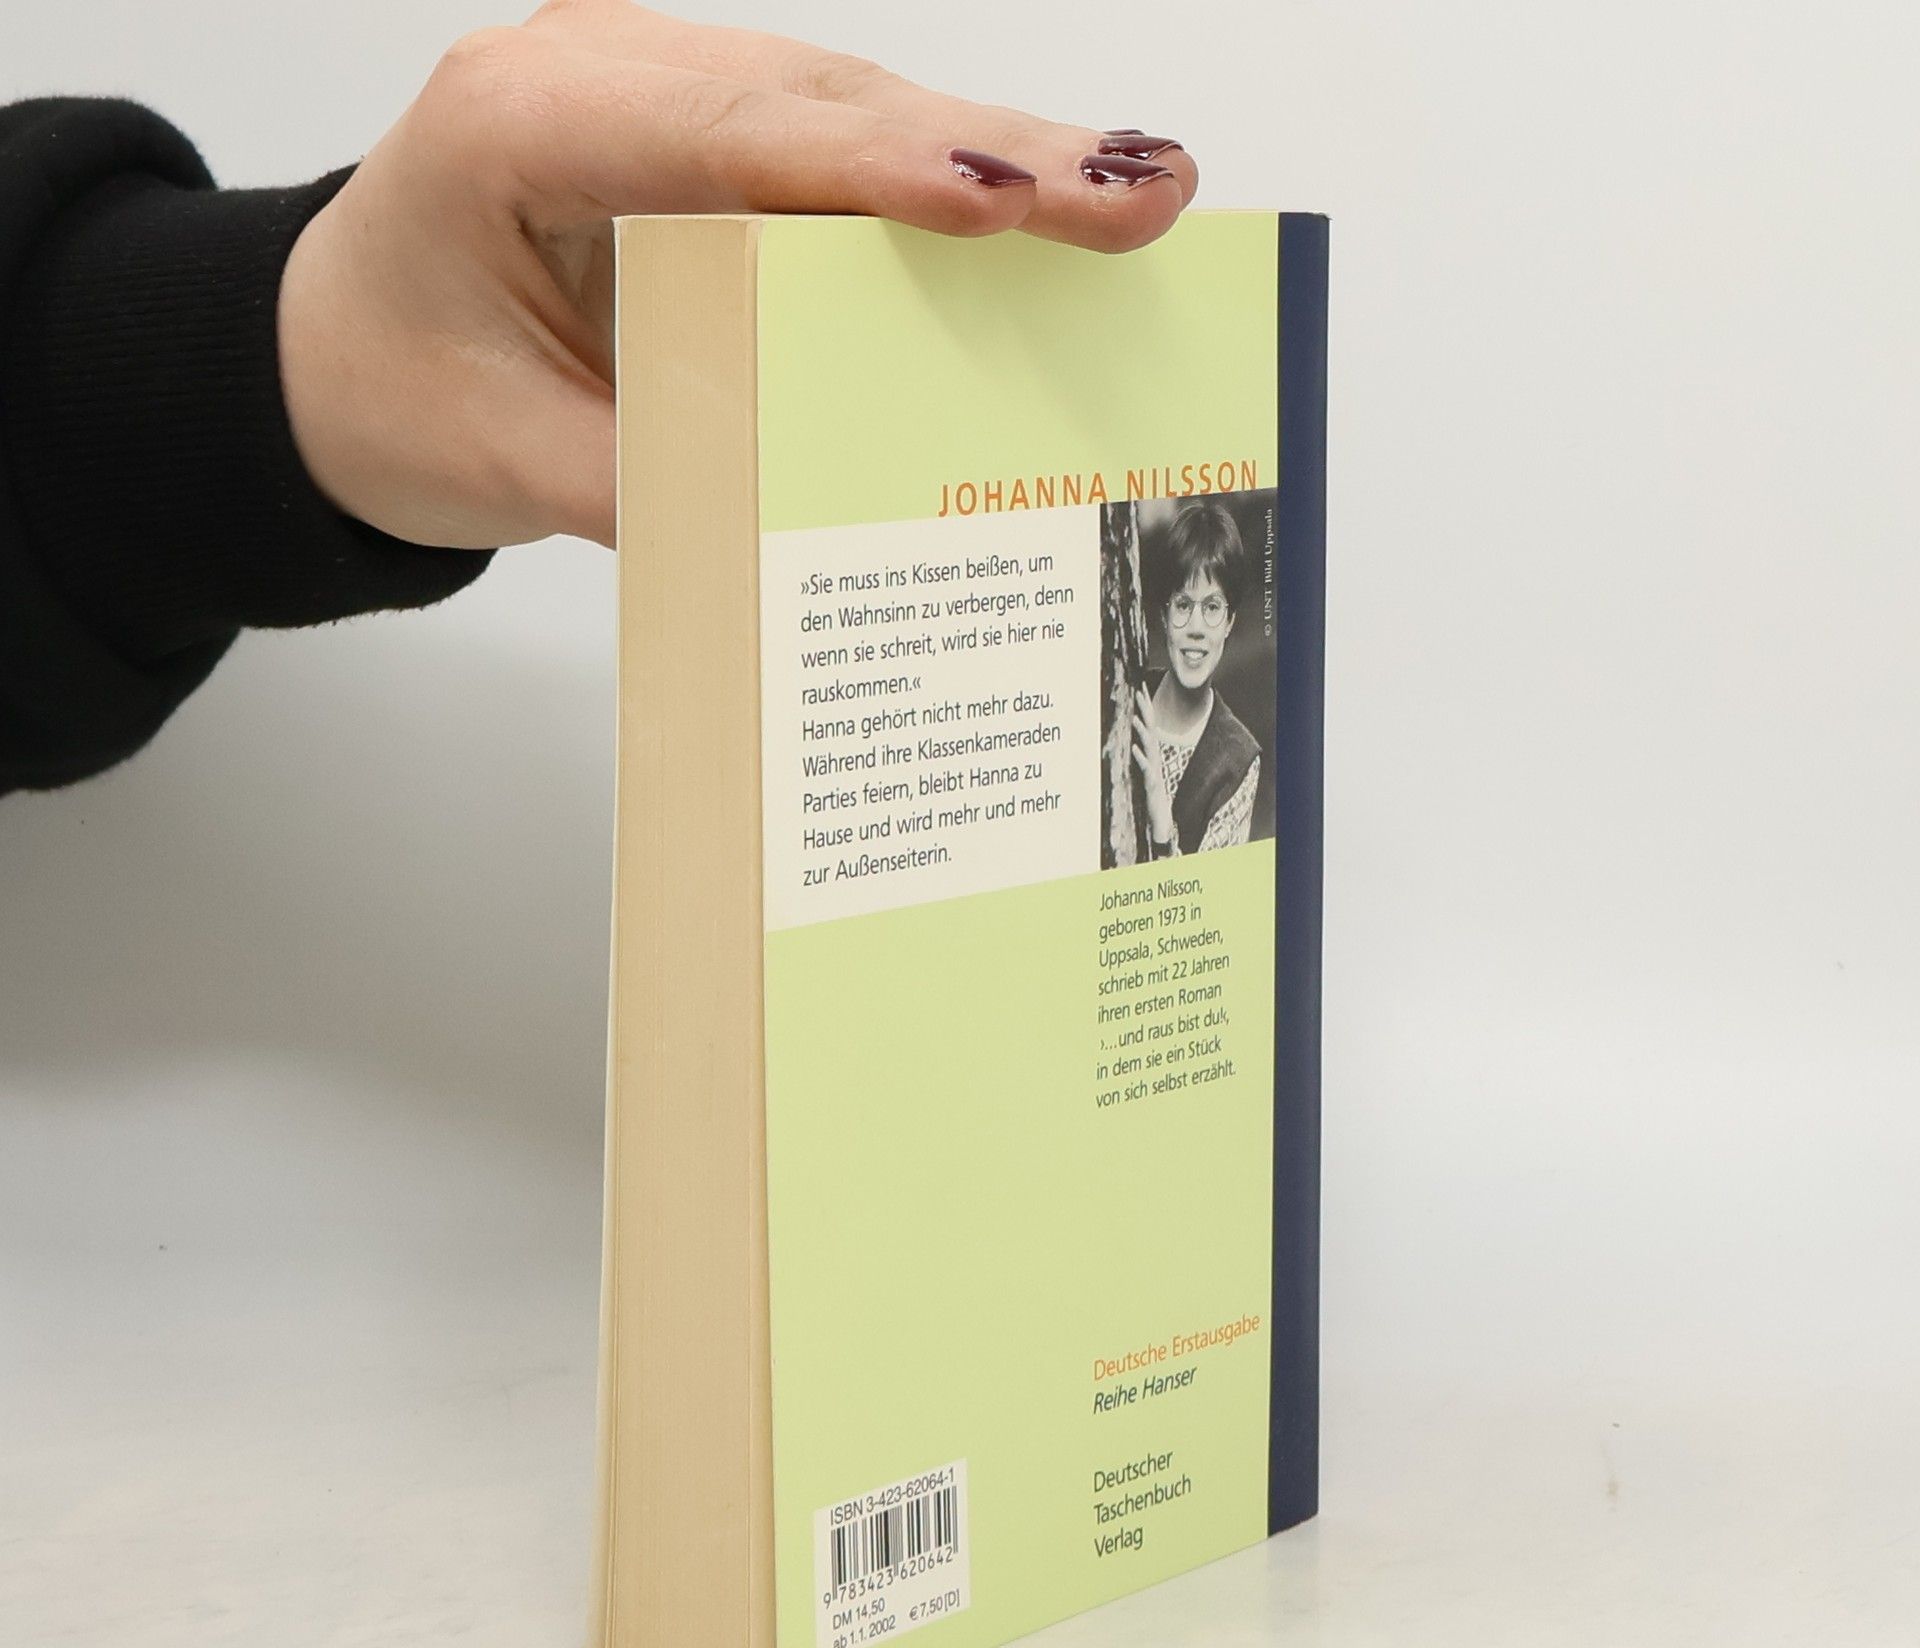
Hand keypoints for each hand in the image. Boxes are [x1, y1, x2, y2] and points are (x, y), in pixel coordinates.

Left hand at [277, 0, 1197, 551]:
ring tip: (1133, 200)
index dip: (879, 168)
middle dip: (996, 155)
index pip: (727, 137)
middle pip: (828, 105)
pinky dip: (949, 195)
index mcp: (525, 122)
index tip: (1006, 204)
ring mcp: (670, 96)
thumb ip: (649, 484)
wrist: (334, 356)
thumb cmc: (392, 387)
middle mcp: (608, 76)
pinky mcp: (716, 145)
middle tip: (1142, 193)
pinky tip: (1049, 220)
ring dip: (1001, 165)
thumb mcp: (500, 462)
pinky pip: (847, 156)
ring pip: (860, 114)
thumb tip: (812, 529)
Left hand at [1129, 688, 1176, 848]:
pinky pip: (1146, 769)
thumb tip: (1130, 738)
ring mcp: (1154, 769)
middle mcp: (1154, 757)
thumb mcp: (1142, 769)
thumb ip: (1138, 753)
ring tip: (1136, 717)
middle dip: (1145, 710)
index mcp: (1151, 752)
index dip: (1145, 706)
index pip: (1149, 724)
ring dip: (1143, 731)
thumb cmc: (1149, 793)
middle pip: (1150, 729)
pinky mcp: (1152, 784)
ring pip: (1149, 746)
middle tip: (1139, 690)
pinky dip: (1140, 758)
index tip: (1139, 686)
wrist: (1160, 818)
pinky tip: (1135, 748)